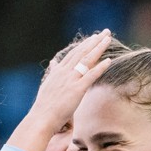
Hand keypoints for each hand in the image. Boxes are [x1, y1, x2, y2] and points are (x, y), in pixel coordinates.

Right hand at [7, 30, 113, 150]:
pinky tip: (109, 60)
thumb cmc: (44, 107)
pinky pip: (91, 75)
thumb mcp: (47, 85)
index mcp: (58, 72)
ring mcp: (71, 80)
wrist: (41, 118)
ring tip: (108, 39)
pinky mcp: (77, 89)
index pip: (73, 54)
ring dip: (99, 48)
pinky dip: (100, 67)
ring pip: (87, 60)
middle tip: (105, 32)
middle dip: (94, 41)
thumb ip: (52, 72)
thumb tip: (53, 62)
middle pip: (82, 52)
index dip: (84, 45)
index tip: (93, 38)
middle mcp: (64, 72)